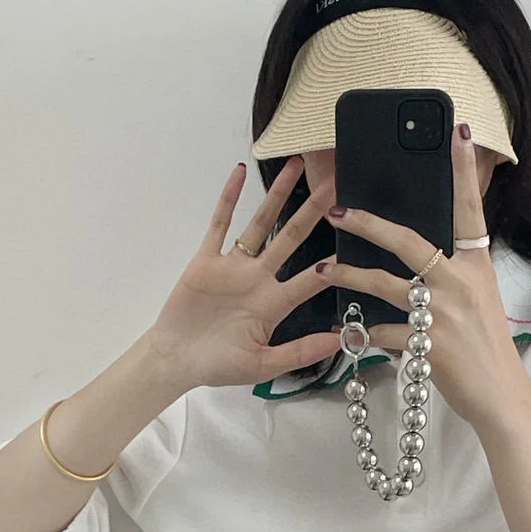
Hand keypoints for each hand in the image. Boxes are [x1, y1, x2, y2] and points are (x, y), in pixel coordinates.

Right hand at [146, 157, 344, 390]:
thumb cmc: (218, 366)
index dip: (332, 261)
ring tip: (295, 165)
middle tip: (334, 184)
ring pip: (260, 223)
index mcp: (274, 304)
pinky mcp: (206, 260)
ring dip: (277, 195)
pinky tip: (240, 173)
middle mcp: (258, 279)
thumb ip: (300, 352)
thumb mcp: (263, 366)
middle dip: (313, 212)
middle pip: (291, 238)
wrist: (176, 361)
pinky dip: (229, 198)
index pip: (310, 279)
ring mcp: (233, 266)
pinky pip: (219, 223)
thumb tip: (341, 340)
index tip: (354, 241)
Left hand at [315, 124, 528, 427]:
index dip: (465, 171)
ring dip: (352, 277)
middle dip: (370, 224)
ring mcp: (444, 314)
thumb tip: (427, 249)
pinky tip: (349, 333)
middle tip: (339, 211)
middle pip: (410, 241)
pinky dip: (364, 333)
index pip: (469, 210)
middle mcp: (460, 283)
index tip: (458, 132)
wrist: (500, 395)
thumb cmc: (485, 345)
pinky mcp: (429, 346)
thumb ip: (455, 270)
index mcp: (476, 266)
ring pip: (386, 285)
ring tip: (325, 271)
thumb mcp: (480, 297)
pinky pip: (384, 332)